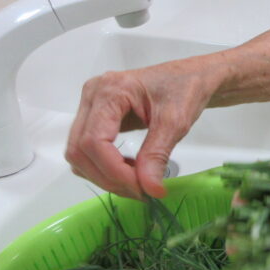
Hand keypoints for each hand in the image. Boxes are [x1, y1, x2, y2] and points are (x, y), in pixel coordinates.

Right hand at [65, 58, 222, 197]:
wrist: (190, 77)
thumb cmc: (185, 90)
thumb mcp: (175, 122)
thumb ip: (157, 155)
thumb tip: (149, 189)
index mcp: (109, 90)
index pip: (94, 141)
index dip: (114, 171)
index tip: (142, 188)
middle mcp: (92, 96)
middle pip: (80, 150)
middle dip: (108, 177)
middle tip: (141, 191)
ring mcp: (90, 106)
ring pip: (79, 153)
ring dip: (103, 175)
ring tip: (137, 181)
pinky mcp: (95, 117)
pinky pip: (87, 149)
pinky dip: (104, 167)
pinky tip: (130, 169)